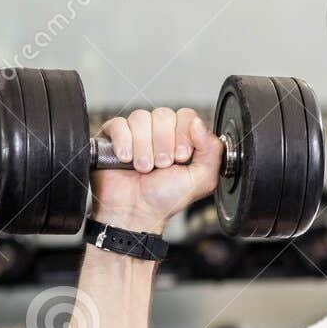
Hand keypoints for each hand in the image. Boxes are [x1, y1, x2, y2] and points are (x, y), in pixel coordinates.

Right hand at [91, 108, 223, 234]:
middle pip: (163, 115)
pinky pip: (119, 124)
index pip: (186, 115)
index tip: (181, 157)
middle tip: (161, 166)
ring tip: (144, 168)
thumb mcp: (201, 180)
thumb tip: (199, 123)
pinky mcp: (114, 135)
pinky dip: (124, 143)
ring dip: (144, 148)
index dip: (183, 135)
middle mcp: (160, 132)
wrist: (136, 212)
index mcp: (182, 138)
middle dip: (163, 144)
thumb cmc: (166, 198)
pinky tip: (126, 159)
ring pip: (141, 118)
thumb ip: (212, 151)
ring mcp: (136, 132)